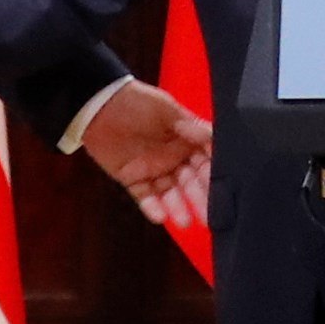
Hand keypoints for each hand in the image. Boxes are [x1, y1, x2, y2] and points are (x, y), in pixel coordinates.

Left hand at [81, 80, 211, 228]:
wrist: (99, 105)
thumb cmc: (137, 102)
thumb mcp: (167, 110)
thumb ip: (190, 127)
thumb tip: (213, 136)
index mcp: (185, 140)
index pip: (205, 162)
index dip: (214, 176)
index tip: (225, 190)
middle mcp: (173, 158)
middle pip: (190, 183)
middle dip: (200, 199)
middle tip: (208, 217)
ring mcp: (153, 170)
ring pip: (170, 193)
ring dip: (177, 207)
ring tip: (184, 221)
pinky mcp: (133, 179)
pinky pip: (145, 197)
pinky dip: (152, 207)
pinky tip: (160, 216)